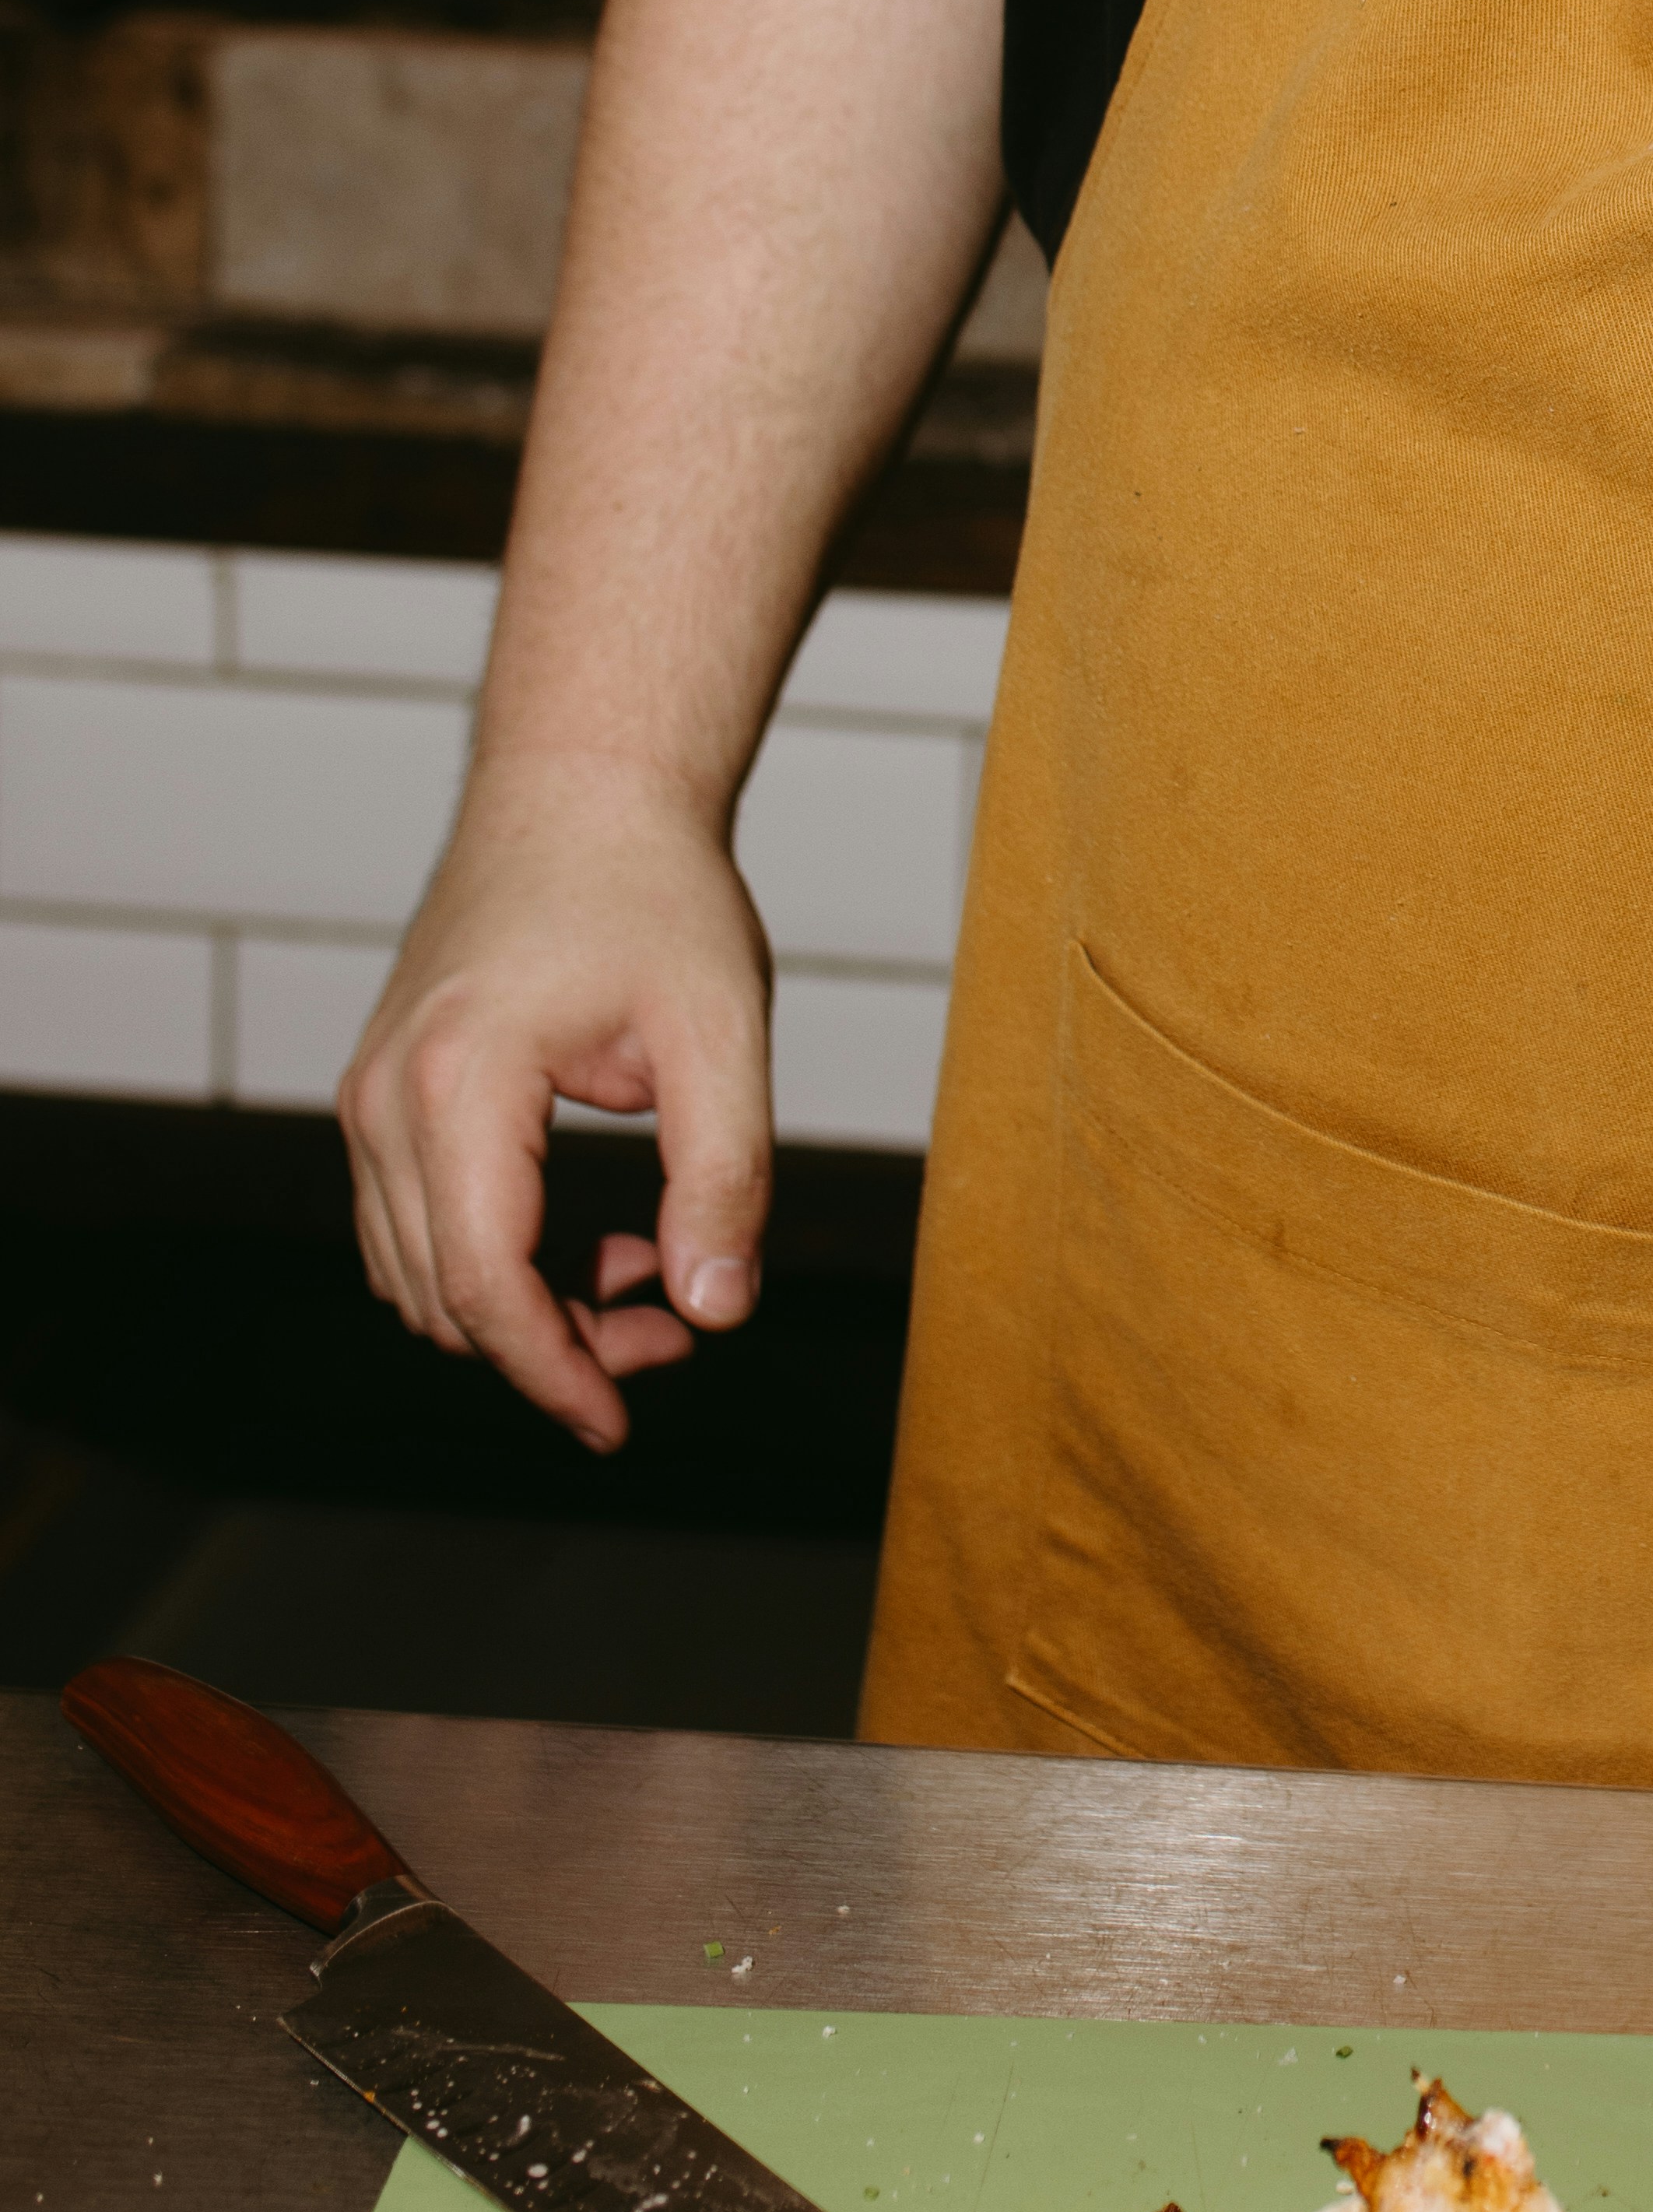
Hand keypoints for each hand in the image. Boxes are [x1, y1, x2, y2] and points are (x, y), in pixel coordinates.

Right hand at [339, 782, 774, 1454]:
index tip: (620, 1421)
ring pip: (421, 1274)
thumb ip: (724, 1179)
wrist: (581, 790)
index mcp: (459, 1085)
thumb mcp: (720, 1032)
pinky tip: (597, 1241)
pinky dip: (493, 1261)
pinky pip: (415, 1225)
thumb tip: (719, 1315)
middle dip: (556, 1346)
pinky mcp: (382, 1094)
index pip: (482, 1284)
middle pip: (444, 1296)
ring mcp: (369, 1097)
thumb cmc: (655, 895)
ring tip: (650, 1280)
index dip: (552, 1371)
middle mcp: (385, 1100)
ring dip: (525, 1310)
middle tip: (677, 1330)